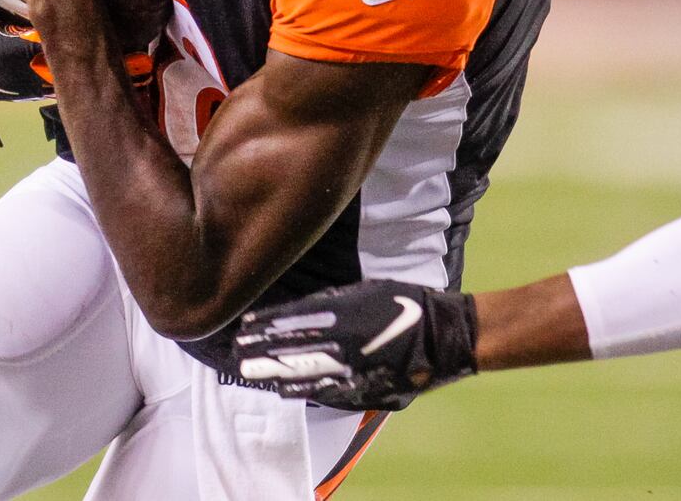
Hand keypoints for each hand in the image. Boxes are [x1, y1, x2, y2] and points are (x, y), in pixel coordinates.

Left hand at [235, 279, 478, 410]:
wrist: (443, 336)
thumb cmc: (406, 304)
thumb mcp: (369, 289)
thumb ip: (334, 300)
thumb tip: (301, 307)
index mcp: (346, 312)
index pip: (296, 319)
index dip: (267, 324)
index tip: (244, 327)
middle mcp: (345, 340)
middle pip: (293, 347)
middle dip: (262, 350)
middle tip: (237, 352)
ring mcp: (353, 367)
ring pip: (304, 371)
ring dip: (274, 371)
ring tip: (249, 372)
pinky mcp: (363, 386)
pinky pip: (325, 391)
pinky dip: (302, 390)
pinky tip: (282, 389)